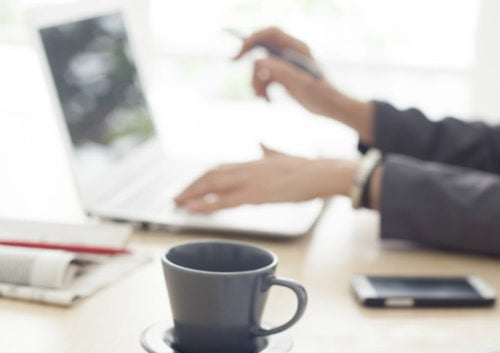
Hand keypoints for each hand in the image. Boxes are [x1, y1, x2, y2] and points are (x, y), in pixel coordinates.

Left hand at [174, 145, 356, 212]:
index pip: (220, 167)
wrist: (322, 173)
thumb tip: (261, 143)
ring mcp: (251, 181)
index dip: (202, 177)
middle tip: (176, 196)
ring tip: (179, 202)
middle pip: (211, 174)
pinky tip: (193, 208)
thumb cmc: (308, 169)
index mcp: (253, 162)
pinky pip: (224, 202)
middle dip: (191, 185)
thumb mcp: (283, 155)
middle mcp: (248, 168)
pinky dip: (206, 205)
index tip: (191, 185)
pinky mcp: (256, 195)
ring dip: (192, 193)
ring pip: (213, 185)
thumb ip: (269, 150)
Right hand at [234, 28, 374, 143]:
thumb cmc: (322, 95)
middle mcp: (291, 53)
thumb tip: (259, 61)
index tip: (240, 51)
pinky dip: (262, 88)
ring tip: (262, 98)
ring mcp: (286, 64)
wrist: (331, 108)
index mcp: (298, 48)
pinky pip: (265, 77)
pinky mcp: (284, 75)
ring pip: (261, 66)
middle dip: (251, 61)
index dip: (253, 38)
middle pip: (262, 48)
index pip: (271, 33)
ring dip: (257, 81)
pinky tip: (267, 100)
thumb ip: (281, 72)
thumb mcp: (301, 85)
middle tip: (233, 62)